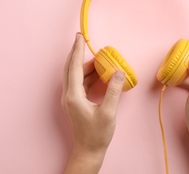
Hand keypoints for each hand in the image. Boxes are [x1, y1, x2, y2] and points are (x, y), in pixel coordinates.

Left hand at [62, 33, 125, 172]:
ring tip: (99, 59)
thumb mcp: (108, 112)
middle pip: (70, 68)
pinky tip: (98, 73)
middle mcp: (68, 94)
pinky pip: (79, 82)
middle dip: (77, 52)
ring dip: (85, 65)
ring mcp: (70, 98)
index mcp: (73, 95)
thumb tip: (119, 72)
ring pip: (74, 75)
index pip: (75, 67)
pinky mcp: (74, 101)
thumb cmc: (97, 135)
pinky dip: (87, 75)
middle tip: (82, 39)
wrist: (88, 151)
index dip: (77, 50)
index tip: (79, 36)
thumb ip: (113, 90)